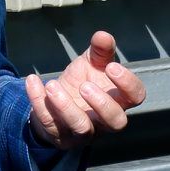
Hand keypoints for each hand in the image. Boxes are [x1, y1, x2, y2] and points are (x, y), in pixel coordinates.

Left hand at [25, 31, 145, 149]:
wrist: (53, 102)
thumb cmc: (81, 82)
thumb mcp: (91, 64)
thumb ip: (100, 51)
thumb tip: (103, 35)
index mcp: (118, 99)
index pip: (136, 97)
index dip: (128, 84)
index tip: (111, 67)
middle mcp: (104, 120)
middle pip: (116, 121)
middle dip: (102, 104)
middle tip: (83, 85)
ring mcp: (82, 131)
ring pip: (81, 127)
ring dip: (66, 106)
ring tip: (52, 85)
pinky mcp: (58, 135)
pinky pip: (49, 123)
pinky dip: (38, 101)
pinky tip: (32, 81)